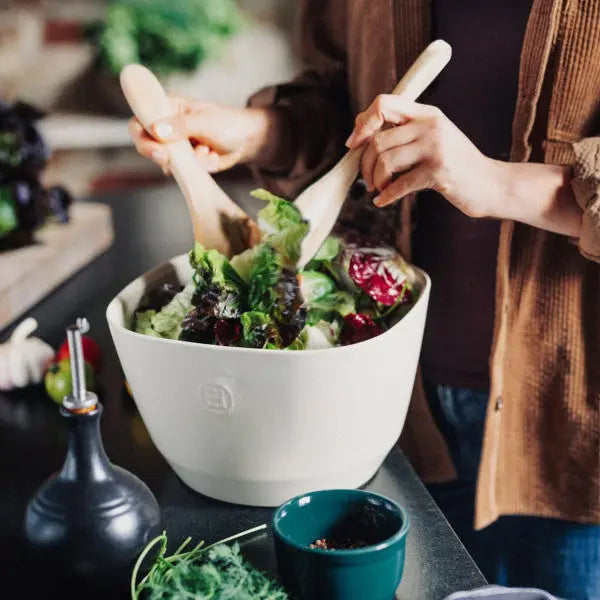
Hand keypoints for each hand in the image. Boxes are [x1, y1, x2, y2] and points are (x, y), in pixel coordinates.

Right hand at [128, 95, 282, 173]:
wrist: (248, 141)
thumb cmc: (228, 123)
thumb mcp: (205, 121)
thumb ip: (180, 126)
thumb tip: (156, 130)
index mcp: (169, 108)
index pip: (141, 119)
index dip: (142, 135)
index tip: (157, 150)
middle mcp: (168, 127)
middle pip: (148, 144)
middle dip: (162, 155)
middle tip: (171, 161)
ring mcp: (176, 146)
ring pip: (167, 161)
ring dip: (189, 161)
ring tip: (209, 152)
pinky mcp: (186, 161)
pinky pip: (182, 170)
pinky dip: (198, 168)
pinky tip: (213, 159)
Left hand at [346, 95, 494, 216]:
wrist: (490, 184)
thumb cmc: (455, 164)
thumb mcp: (432, 138)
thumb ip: (403, 132)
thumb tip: (359, 131)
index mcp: (426, 113)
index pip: (383, 103)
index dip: (363, 123)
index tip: (353, 144)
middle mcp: (430, 125)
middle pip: (378, 140)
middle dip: (365, 164)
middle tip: (368, 180)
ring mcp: (436, 147)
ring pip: (385, 161)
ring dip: (376, 180)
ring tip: (380, 189)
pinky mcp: (438, 171)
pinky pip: (399, 184)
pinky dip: (386, 196)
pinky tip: (382, 201)